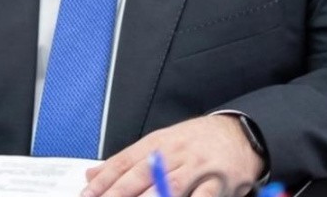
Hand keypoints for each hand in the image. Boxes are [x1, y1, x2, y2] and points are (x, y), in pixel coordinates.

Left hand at [81, 115, 263, 196]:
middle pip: (141, 175)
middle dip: (118, 193)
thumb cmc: (196, 142)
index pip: (124, 162)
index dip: (104, 180)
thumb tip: (93, 176)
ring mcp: (197, 168)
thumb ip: (128, 162)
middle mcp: (175, 153)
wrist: (239, 134)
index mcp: (157, 143)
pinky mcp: (218, 183)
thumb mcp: (160, 144)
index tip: (87, 194)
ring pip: (170, 186)